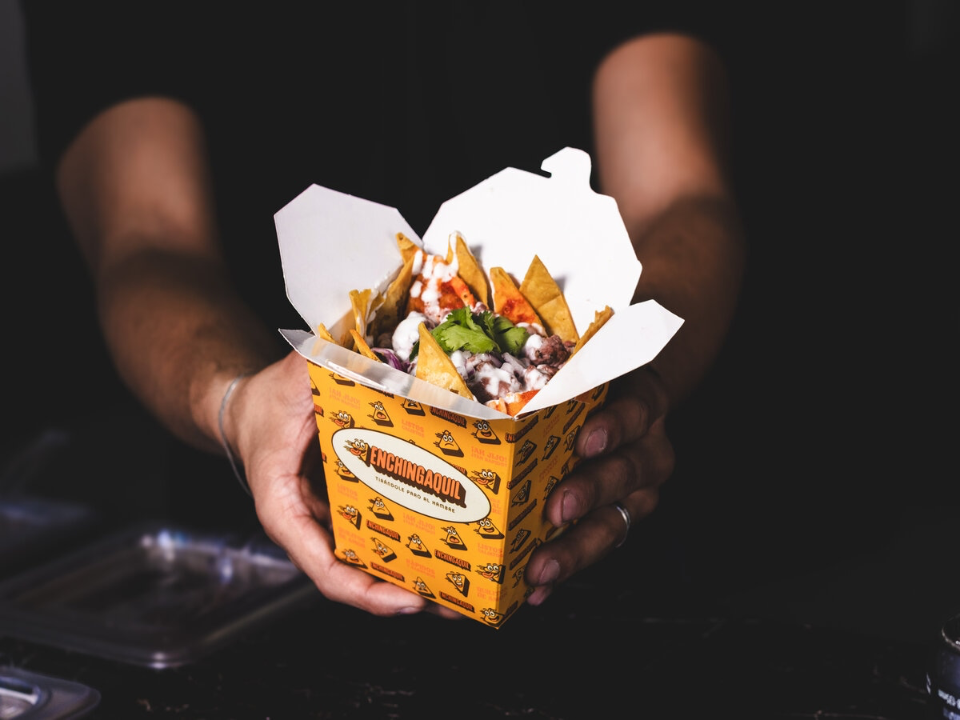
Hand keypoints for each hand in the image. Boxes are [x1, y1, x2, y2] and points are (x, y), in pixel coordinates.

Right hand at [230, 351, 459, 617]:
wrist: (248, 406)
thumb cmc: (265, 402)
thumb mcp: (293, 380)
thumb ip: (327, 364)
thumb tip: (380, 354)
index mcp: (285, 509)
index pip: (324, 569)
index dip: (367, 593)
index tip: (409, 600)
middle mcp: (309, 524)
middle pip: (356, 576)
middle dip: (407, 593)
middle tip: (456, 603)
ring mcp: (330, 519)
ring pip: (370, 561)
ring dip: (415, 574)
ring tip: (464, 587)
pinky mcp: (347, 507)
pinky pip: (379, 532)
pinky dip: (410, 541)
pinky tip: (450, 542)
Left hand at [523, 366, 673, 605]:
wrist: (629, 401)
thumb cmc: (589, 380)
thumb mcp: (585, 362)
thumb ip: (556, 364)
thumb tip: (465, 347)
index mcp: (639, 402)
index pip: (635, 410)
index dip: (613, 427)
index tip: (586, 440)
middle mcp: (647, 449)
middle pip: (627, 473)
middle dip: (590, 493)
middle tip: (556, 509)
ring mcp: (637, 492)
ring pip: (615, 523)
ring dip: (575, 549)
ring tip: (540, 569)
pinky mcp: (619, 522)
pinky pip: (594, 551)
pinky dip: (565, 571)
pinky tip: (535, 589)